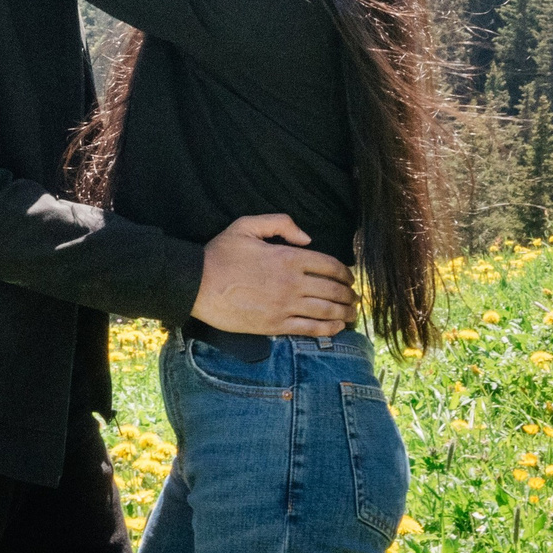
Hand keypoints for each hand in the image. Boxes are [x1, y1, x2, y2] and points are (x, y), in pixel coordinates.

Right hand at [190, 214, 356, 337]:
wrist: (197, 285)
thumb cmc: (220, 254)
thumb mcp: (246, 225)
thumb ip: (279, 223)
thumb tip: (307, 238)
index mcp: (287, 257)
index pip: (329, 265)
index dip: (345, 272)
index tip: (350, 277)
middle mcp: (291, 283)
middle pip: (333, 290)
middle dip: (349, 294)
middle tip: (355, 297)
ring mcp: (285, 306)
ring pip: (326, 311)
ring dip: (345, 313)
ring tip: (352, 313)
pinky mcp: (275, 325)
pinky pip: (310, 329)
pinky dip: (329, 330)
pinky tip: (338, 328)